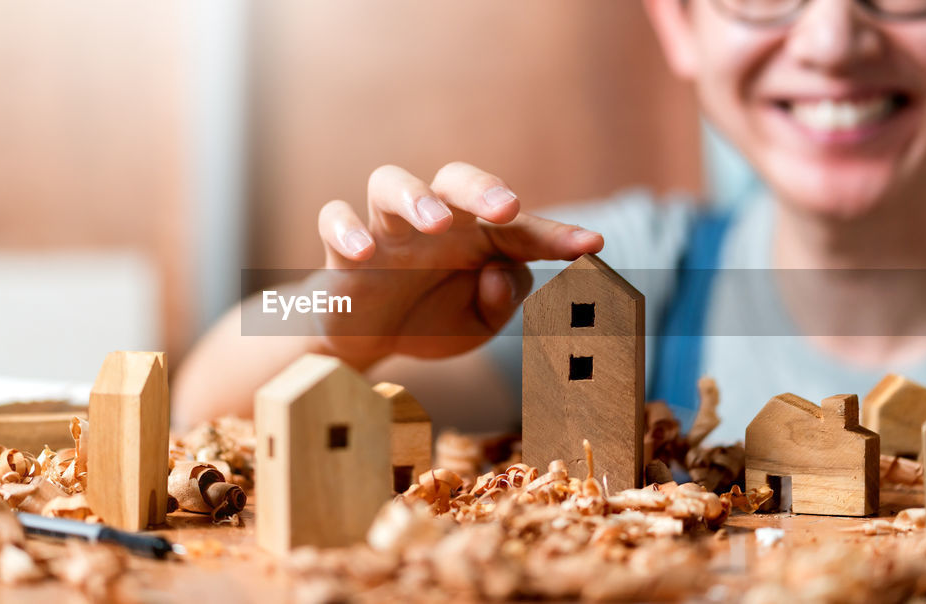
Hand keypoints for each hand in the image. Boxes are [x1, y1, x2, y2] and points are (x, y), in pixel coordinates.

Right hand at [313, 162, 603, 366]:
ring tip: (435, 223)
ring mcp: (386, 231)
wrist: (366, 341)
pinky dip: (345, 228)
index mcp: (476, 236)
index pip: (520, 228)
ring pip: (390, 183)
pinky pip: (334, 219)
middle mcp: (434, 222)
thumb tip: (498, 272)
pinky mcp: (342, 251)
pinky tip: (362, 253)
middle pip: (455, 179)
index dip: (556, 236)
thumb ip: (503, 300)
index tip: (592, 246)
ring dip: (415, 197)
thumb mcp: (479, 323)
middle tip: (505, 208)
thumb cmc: (430, 318)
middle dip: (481, 188)